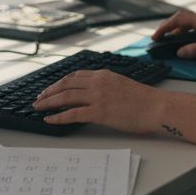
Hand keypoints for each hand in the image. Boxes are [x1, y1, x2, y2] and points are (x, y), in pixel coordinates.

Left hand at [33, 69, 163, 133]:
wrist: (157, 107)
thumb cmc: (145, 100)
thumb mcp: (122, 85)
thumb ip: (107, 86)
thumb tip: (95, 95)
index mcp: (103, 75)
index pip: (75, 76)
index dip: (59, 83)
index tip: (50, 88)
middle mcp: (98, 83)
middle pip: (66, 85)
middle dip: (49, 92)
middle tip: (38, 99)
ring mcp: (97, 97)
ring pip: (65, 97)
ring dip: (48, 102)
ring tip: (38, 108)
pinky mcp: (99, 112)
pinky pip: (72, 114)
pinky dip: (58, 117)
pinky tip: (49, 120)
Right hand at [151, 9, 195, 58]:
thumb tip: (179, 52)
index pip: (179, 20)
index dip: (165, 27)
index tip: (156, 37)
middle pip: (181, 18)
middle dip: (168, 27)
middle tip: (159, 37)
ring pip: (188, 22)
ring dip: (177, 29)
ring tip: (169, 39)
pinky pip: (195, 26)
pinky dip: (186, 32)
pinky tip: (186, 40)